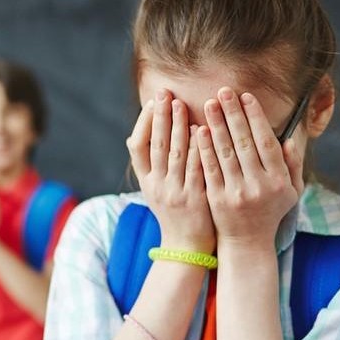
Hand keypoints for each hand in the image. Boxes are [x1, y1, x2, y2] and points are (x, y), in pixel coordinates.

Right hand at [126, 90, 214, 252]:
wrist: (185, 247)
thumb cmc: (174, 212)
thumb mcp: (155, 190)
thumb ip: (152, 165)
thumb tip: (141, 134)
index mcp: (145, 181)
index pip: (137, 147)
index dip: (144, 124)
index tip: (152, 103)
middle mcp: (155, 185)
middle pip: (156, 145)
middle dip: (160, 117)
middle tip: (165, 93)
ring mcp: (174, 192)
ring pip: (174, 153)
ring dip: (178, 126)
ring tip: (182, 104)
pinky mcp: (194, 199)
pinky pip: (195, 168)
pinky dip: (197, 147)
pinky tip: (202, 130)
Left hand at [197, 88, 303, 245]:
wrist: (247, 242)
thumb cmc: (270, 212)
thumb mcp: (291, 191)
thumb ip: (292, 164)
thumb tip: (289, 138)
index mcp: (279, 180)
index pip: (266, 142)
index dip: (255, 117)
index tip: (246, 96)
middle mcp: (259, 185)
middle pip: (244, 143)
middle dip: (233, 114)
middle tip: (223, 91)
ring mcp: (236, 193)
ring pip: (225, 154)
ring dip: (216, 126)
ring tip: (208, 104)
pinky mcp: (217, 199)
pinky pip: (209, 169)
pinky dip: (204, 149)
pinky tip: (198, 131)